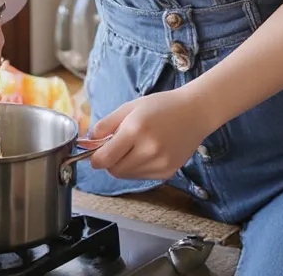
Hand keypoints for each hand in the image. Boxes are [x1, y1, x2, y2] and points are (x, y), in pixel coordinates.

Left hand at [88, 88, 211, 180]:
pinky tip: (148, 152)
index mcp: (136, 129)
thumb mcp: (130, 107)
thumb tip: (88, 142)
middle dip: (110, 161)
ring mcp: (159, 164)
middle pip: (114, 170)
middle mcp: (148, 149)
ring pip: (127, 175)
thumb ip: (106, 124)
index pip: (104, 159)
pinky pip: (142, 176)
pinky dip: (138, 167)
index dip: (95, 158)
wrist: (195, 112)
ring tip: (135, 146)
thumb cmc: (162, 106)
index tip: (95, 153)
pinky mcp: (167, 173)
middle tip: (117, 146)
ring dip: (123, 165)